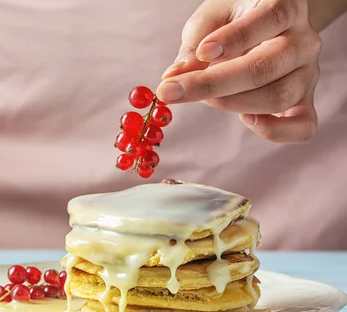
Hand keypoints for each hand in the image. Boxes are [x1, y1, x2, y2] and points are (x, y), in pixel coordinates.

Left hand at [157, 0, 321, 142]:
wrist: (263, 26)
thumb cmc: (233, 21)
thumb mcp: (210, 20)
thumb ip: (194, 45)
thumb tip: (174, 76)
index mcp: (285, 7)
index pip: (269, 20)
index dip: (233, 40)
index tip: (201, 53)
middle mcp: (304, 40)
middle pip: (265, 68)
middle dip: (212, 84)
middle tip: (172, 91)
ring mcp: (308, 73)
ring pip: (277, 97)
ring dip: (231, 104)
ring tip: (203, 98)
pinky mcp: (305, 102)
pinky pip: (302, 127)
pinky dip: (275, 131)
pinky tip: (246, 120)